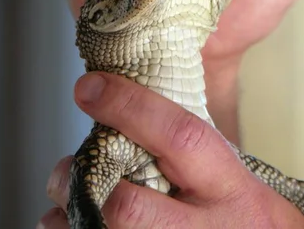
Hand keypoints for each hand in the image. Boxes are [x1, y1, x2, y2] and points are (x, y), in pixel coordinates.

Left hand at [37, 72, 303, 228]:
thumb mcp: (230, 178)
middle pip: (132, 212)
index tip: (89, 88)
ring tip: (58, 214)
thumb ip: (188, 153)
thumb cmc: (245, 217)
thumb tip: (128, 115)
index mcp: (226, 185)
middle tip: (61, 173)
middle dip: (85, 189)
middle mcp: (208, 227)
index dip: (129, 107)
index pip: (179, 136)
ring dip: (72, 225)